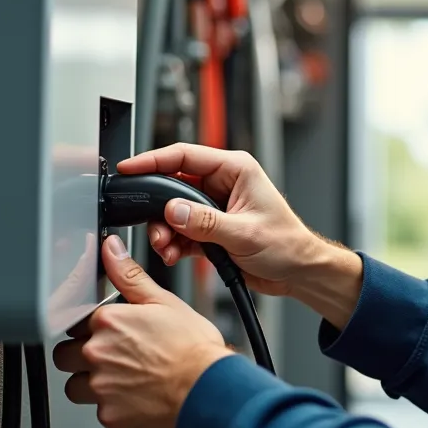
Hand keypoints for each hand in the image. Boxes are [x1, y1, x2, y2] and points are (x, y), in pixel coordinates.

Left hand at [53, 235, 233, 427]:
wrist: (209, 390)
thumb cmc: (193, 349)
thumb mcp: (164, 302)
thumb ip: (130, 275)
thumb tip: (111, 249)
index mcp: (108, 321)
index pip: (78, 322)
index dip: (94, 328)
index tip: (112, 334)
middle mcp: (97, 352)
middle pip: (66, 355)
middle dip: (84, 356)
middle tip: (115, 357)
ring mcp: (100, 386)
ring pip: (75, 385)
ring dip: (92, 383)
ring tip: (123, 379)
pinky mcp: (108, 414)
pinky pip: (98, 410)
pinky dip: (113, 406)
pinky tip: (135, 397)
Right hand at [116, 144, 334, 296]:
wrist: (298, 271)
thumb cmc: (287, 244)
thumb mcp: (244, 232)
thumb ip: (205, 223)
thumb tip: (173, 212)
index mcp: (234, 169)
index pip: (184, 155)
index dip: (153, 160)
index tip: (130, 168)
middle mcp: (222, 184)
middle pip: (174, 185)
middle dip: (159, 209)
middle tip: (154, 228)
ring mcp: (215, 206)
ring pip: (173, 211)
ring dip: (165, 231)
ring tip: (167, 248)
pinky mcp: (210, 228)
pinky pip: (181, 231)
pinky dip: (174, 243)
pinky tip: (175, 255)